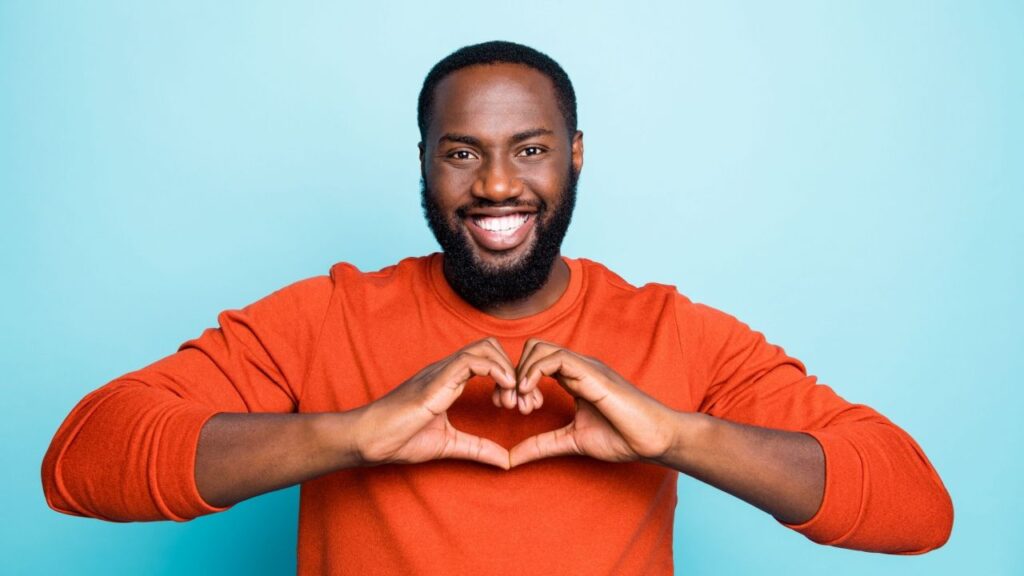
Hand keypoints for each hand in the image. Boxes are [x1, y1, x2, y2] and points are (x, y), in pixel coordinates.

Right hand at [352, 338, 525, 469]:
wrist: (371, 440)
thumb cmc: (400, 439)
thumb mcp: (449, 444)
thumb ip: (478, 448)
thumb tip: (505, 461)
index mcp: (449, 380)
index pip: (487, 360)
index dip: (508, 378)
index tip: (515, 405)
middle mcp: (447, 370)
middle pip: (490, 347)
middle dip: (512, 370)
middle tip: (520, 402)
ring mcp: (441, 371)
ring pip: (485, 348)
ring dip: (507, 371)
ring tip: (513, 400)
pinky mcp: (437, 379)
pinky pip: (472, 360)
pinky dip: (496, 370)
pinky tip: (506, 390)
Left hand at [509, 339, 677, 466]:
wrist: (654, 439)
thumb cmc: (622, 438)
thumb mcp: (571, 441)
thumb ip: (541, 445)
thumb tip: (510, 458)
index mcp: (572, 377)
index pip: (534, 362)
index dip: (516, 380)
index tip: (511, 408)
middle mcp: (577, 366)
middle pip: (532, 348)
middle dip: (513, 372)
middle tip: (511, 404)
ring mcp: (584, 366)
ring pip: (539, 348)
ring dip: (521, 374)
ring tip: (522, 404)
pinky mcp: (591, 372)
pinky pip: (554, 358)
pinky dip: (533, 373)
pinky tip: (529, 396)